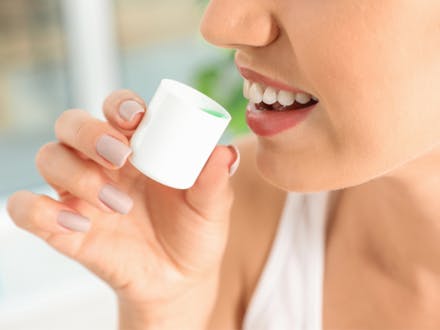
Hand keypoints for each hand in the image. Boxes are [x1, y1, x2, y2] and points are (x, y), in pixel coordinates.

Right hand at [6, 90, 239, 322]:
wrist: (178, 279)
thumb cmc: (194, 233)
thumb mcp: (211, 209)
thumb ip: (215, 182)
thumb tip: (225, 153)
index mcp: (140, 147)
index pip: (117, 108)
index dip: (120, 104)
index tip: (136, 118)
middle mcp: (104, 162)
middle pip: (72, 124)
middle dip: (89, 132)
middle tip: (120, 157)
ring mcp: (80, 192)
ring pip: (49, 157)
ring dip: (77, 175)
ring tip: (118, 205)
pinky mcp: (61, 225)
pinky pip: (27, 208)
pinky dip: (40, 210)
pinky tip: (78, 225)